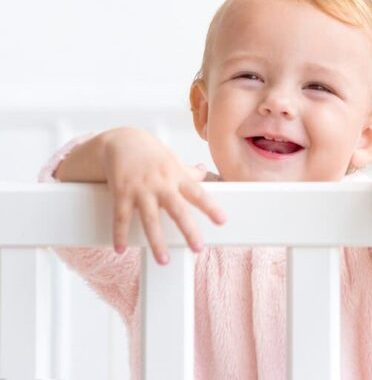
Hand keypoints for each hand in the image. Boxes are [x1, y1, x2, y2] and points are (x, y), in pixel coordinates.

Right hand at [101, 128, 226, 263]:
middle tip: (198, 248)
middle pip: (177, 209)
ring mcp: (141, 189)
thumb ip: (188, 172)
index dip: (211, 207)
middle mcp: (161, 184)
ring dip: (156, 241)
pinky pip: (121, 217)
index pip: (198, 193)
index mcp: (176, 177)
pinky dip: (119, 234)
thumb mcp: (173, 160)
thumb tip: (205, 172)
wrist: (121, 141)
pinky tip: (120, 249)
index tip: (222, 221)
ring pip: (150, 219)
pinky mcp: (121, 193)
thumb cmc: (151, 154)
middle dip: (188, 230)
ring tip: (163, 260)